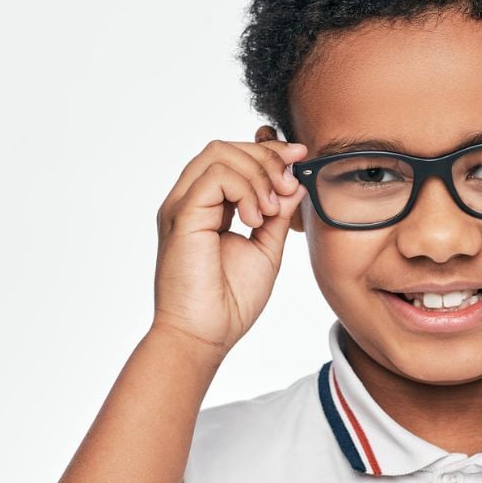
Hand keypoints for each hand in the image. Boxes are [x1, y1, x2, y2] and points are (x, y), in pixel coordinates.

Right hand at [151, 133, 307, 354]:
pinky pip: (215, 177)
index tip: (300, 156)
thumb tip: (294, 183)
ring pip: (219, 153)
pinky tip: (256, 219)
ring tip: (270, 210)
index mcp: (207, 207)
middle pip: (225, 148)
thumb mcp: (266, 248)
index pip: (233, 157)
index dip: (268, 151)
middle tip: (289, 184)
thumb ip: (278, 214)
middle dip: (266, 157)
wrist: (205, 335)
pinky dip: (245, 190)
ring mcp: (182, 206)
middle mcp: (190, 201)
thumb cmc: (229, 301)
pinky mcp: (182, 215)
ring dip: (258, 174)